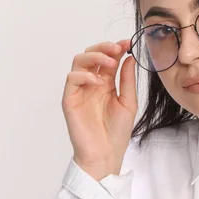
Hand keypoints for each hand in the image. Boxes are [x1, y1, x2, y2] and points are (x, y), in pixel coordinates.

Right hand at [61, 39, 136, 178]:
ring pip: (79, 61)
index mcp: (106, 83)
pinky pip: (71, 79)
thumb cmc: (117, 132)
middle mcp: (91, 84)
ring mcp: (79, 90)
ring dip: (94, 56)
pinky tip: (97, 82)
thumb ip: (127, 80)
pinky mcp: (70, 100)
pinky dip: (84, 75)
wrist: (106, 154)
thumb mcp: (128, 102)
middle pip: (91, 55)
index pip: (108, 59)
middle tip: (118, 48)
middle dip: (104, 48)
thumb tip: (129, 58)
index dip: (116, 48)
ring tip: (110, 62)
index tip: (128, 43)